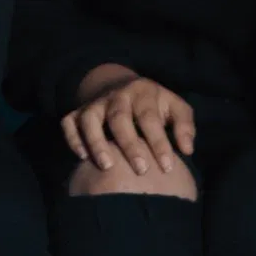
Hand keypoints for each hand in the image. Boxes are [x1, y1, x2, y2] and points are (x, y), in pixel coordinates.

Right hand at [62, 76, 195, 175]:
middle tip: (141, 170)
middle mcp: (117, 96)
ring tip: (107, 166)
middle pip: (119, 118)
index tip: (167, 167)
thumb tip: (187, 149)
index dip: (159, 142)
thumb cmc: (154, 105)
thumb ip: (184, 126)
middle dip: (129, 144)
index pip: (150, 118)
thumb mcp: (175, 107)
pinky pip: (69, 123)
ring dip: (96, 142)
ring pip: (89, 119)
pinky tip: (83, 158)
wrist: (122, 85)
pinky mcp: (78, 112)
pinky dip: (73, 139)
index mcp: (143, 93)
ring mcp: (95, 103)